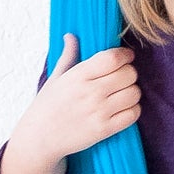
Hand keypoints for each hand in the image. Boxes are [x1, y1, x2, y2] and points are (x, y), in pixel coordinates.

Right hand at [14, 33, 141, 165]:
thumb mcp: (55, 78)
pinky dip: (133, 109)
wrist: (39, 138)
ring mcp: (99, 112)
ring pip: (134, 93)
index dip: (125, 55)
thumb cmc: (47, 106)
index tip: (125, 57)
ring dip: (132, 91)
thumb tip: (71, 35)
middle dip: (129, 72)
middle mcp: (90, 92)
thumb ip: (68, 56)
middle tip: (123, 77)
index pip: (113, 58)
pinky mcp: (104, 130)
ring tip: (123, 93)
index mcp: (78, 75)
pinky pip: (133, 114)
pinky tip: (123, 108)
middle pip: (129, 74)